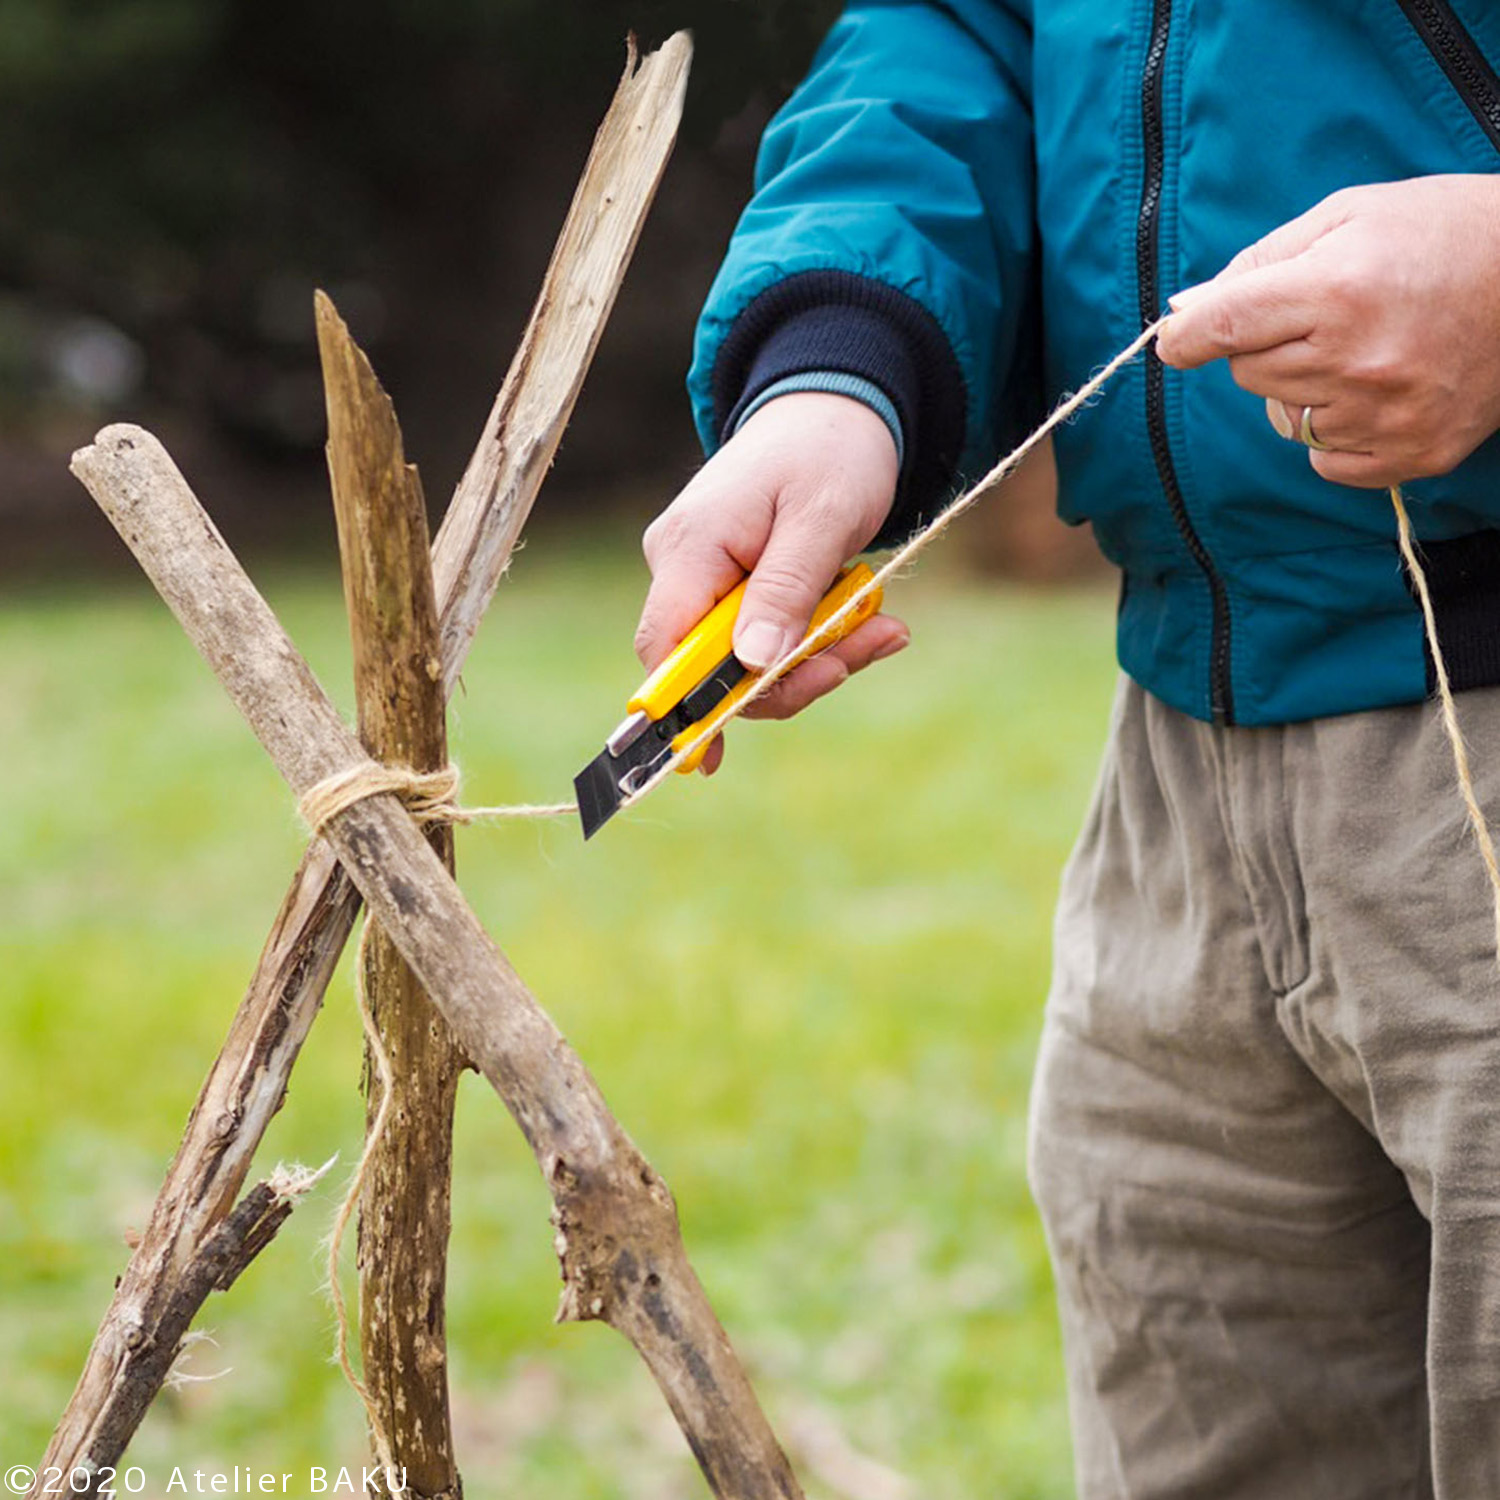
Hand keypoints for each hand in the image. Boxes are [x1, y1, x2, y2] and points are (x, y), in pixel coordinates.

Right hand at [635, 390, 907, 774]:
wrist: (839, 408)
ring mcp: (709, 579)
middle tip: (868, 649)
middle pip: (712, 667)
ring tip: (883, 629)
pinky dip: (818, 641)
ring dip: (818, 659)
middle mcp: (685, 567)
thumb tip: (752, 666)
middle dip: (791, 676)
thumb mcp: (822, 519)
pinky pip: (769, 639)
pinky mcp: (738, 588)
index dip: (683, 706)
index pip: (664, 647)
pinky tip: (868, 626)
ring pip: (749, 661)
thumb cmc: (831, 451)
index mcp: (691, 547)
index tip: (709, 756)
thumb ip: (786, 591)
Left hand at [1157, 175, 1499, 487]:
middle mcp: (1358, 361)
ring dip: (1302, 389)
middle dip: (1264, 347)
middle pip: (1247, 374)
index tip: (1177, 339)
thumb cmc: (1445, 232)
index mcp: (1338, 292)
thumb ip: (1261, 261)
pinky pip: (1327, 460)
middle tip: (1317, 319)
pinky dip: (1336, 432)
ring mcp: (1387, 415)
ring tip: (1362, 349)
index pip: (1222, 329)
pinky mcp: (1414, 453)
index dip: (1186, 336)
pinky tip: (1376, 392)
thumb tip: (1187, 309)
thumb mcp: (1351, 215)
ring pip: (1284, 418)